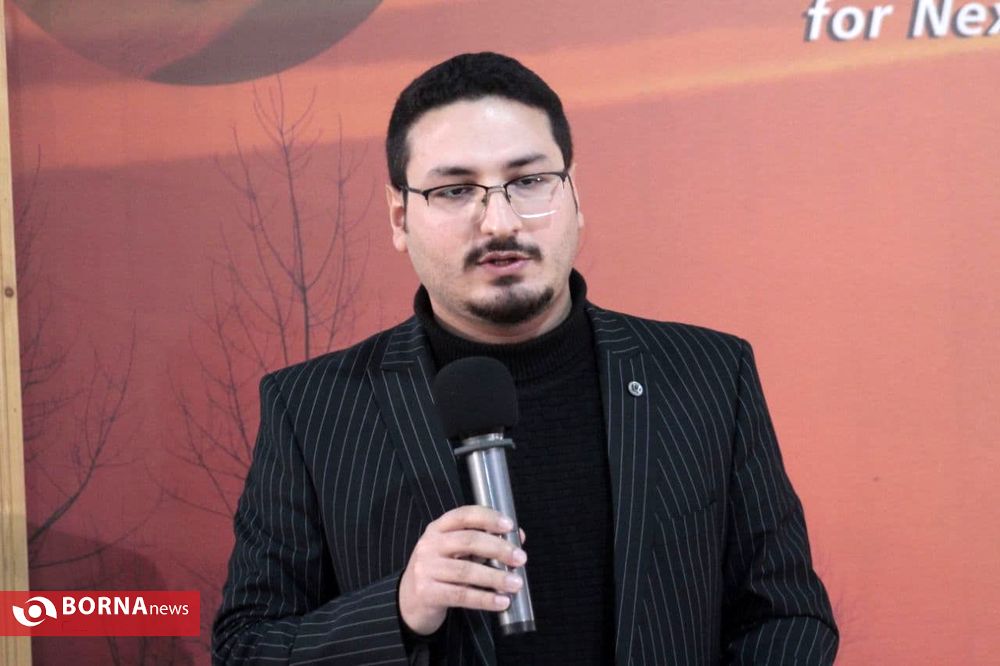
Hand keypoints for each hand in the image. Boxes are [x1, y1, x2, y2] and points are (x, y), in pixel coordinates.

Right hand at [398, 505, 526, 635]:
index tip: (509, 526)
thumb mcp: (457, 552)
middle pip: (468, 541)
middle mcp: (429, 544)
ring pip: (466, 570)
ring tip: (515, 583)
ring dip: (495, 577)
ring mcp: (426, 568)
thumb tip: (518, 537)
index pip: (464, 515)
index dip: (488, 518)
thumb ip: (485, 541)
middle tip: (520, 558)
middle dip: (499, 549)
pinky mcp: (427, 592)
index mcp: (438, 528)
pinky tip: (501, 601)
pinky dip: (485, 599)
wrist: (409, 600)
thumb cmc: (440, 571)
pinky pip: (461, 595)